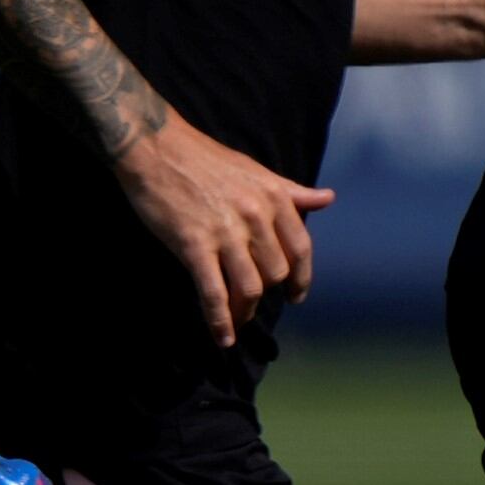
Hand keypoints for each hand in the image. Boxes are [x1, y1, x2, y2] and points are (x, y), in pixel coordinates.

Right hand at [110, 115, 334, 347]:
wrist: (156, 147)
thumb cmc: (204, 158)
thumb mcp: (255, 171)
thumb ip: (291, 192)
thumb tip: (329, 199)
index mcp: (273, 197)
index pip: (300, 248)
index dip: (301, 278)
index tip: (295, 295)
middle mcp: (255, 216)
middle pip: (275, 273)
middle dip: (267, 294)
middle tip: (252, 302)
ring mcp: (225, 232)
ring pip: (249, 288)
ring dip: (245, 312)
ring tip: (238, 321)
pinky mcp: (194, 245)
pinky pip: (214, 293)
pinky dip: (220, 321)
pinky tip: (221, 338)